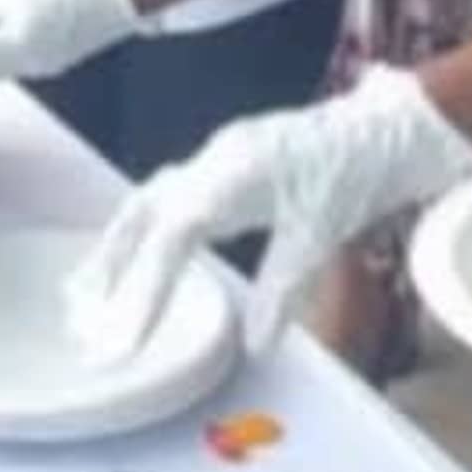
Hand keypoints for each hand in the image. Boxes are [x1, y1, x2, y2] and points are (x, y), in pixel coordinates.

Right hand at [73, 67, 471, 360]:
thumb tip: (255, 345)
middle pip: (144, 213)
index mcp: (231, 176)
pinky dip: (151, 229)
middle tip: (81, 315)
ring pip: (153, 200)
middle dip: (109, 266)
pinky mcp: (232, 160)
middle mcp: (214, 160)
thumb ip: (282, 288)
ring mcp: (220, 156)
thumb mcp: (322, 234)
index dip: (141, 291)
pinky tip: (146, 255)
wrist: (391, 125)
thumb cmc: (359, 170)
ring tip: (91, 291)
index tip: (122, 340)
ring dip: (121, 246)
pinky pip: (174, 193)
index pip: (170, 239)